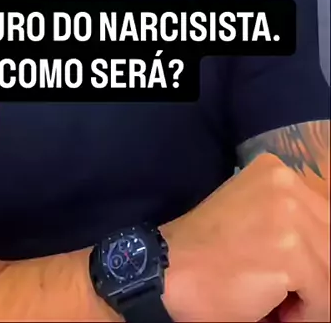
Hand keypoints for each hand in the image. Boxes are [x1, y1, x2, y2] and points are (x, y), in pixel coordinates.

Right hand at [162, 154, 329, 321]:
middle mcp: (286, 183)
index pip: (323, 217)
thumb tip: (325, 251)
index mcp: (275, 170)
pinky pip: (324, 297)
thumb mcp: (252, 214)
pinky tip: (272, 308)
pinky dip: (305, 314)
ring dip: (312, 297)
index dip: (315, 252)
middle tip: (287, 293)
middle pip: (330, 242)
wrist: (165, 270)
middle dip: (317, 275)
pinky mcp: (290, 253)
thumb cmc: (205, 251)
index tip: (296, 274)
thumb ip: (289, 217)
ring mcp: (289, 216)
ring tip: (278, 303)